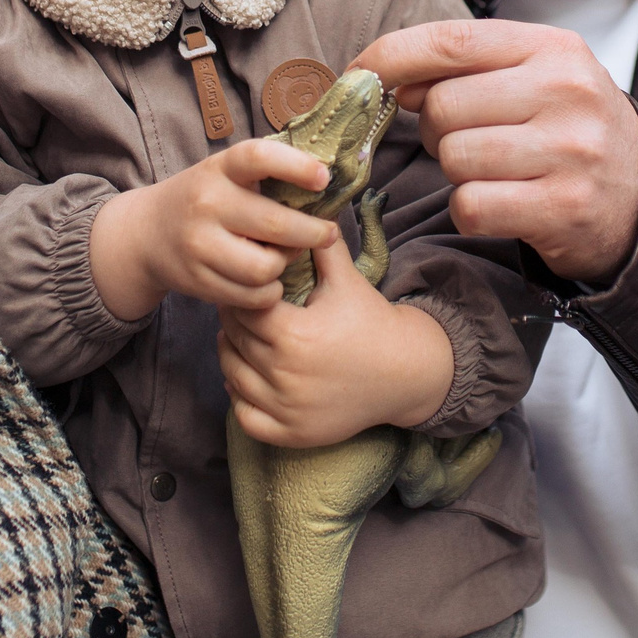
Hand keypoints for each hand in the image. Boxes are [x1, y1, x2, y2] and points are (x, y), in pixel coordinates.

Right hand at [85, 139, 338, 320]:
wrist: (147, 233)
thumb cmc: (204, 199)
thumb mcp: (225, 174)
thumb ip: (266, 174)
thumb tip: (327, 180)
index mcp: (219, 169)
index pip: (258, 157)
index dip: (296, 165)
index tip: (324, 177)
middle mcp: (206, 204)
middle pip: (276, 225)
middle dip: (313, 232)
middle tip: (329, 234)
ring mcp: (199, 245)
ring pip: (266, 267)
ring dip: (286, 265)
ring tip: (286, 257)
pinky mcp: (198, 280)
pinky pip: (252, 295)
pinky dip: (269, 291)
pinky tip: (268, 279)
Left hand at [218, 235, 453, 445]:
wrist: (406, 373)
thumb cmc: (372, 322)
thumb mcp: (346, 280)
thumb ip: (319, 245)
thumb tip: (304, 204)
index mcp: (293, 333)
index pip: (243, 307)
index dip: (243, 293)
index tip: (250, 286)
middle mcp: (284, 373)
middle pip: (234, 339)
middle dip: (235, 320)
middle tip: (242, 308)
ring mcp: (286, 408)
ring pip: (232, 375)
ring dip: (231, 354)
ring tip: (242, 338)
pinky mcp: (290, 434)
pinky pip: (245, 416)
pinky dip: (240, 398)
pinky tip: (248, 377)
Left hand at [354, 20, 637, 282]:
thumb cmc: (569, 129)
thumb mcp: (534, 77)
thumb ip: (465, 67)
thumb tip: (385, 77)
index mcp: (553, 48)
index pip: (451, 40)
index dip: (390, 57)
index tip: (358, 74)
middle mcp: (566, 92)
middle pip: (443, 106)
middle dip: (435, 128)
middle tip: (466, 139)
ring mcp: (568, 151)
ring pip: (454, 157)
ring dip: (456, 171)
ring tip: (492, 170)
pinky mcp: (563, 207)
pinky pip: (471, 206)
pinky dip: (470, 210)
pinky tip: (501, 203)